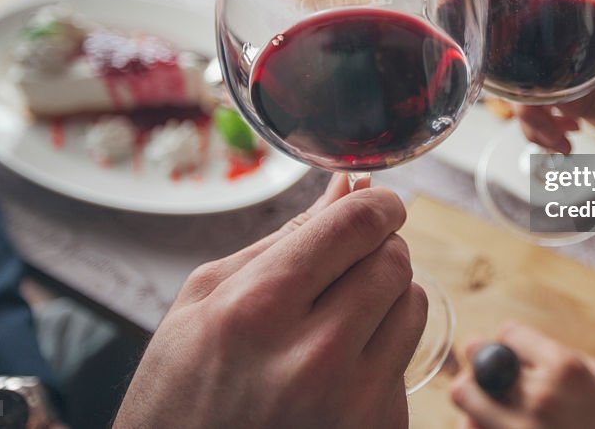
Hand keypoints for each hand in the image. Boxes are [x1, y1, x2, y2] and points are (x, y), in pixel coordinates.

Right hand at [114, 175, 425, 428]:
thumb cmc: (181, 391)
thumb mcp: (205, 300)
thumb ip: (283, 239)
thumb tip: (345, 189)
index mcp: (260, 309)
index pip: (356, 226)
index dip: (376, 203)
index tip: (376, 202)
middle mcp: (314, 357)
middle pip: (394, 261)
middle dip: (378, 247)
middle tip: (347, 261)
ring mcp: (352, 402)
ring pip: (413, 304)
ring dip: (387, 295)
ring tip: (340, 314)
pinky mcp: (377, 428)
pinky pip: (407, 358)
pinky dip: (382, 347)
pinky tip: (339, 364)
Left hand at [450, 323, 594, 428]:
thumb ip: (570, 359)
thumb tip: (535, 351)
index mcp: (564, 368)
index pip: (509, 334)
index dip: (511, 343)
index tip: (516, 354)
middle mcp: (538, 395)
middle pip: (479, 361)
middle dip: (481, 363)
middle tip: (490, 374)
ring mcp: (518, 428)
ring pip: (465, 397)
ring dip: (474, 396)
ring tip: (487, 403)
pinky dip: (477, 425)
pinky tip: (492, 425)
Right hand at [516, 39, 594, 155]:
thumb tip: (555, 97)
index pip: (560, 31)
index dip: (533, 54)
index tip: (530, 87)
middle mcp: (592, 54)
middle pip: (535, 65)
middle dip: (531, 102)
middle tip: (546, 129)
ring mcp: (582, 77)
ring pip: (533, 91)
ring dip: (535, 121)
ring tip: (558, 141)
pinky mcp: (577, 99)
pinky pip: (542, 110)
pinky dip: (542, 130)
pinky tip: (562, 140)